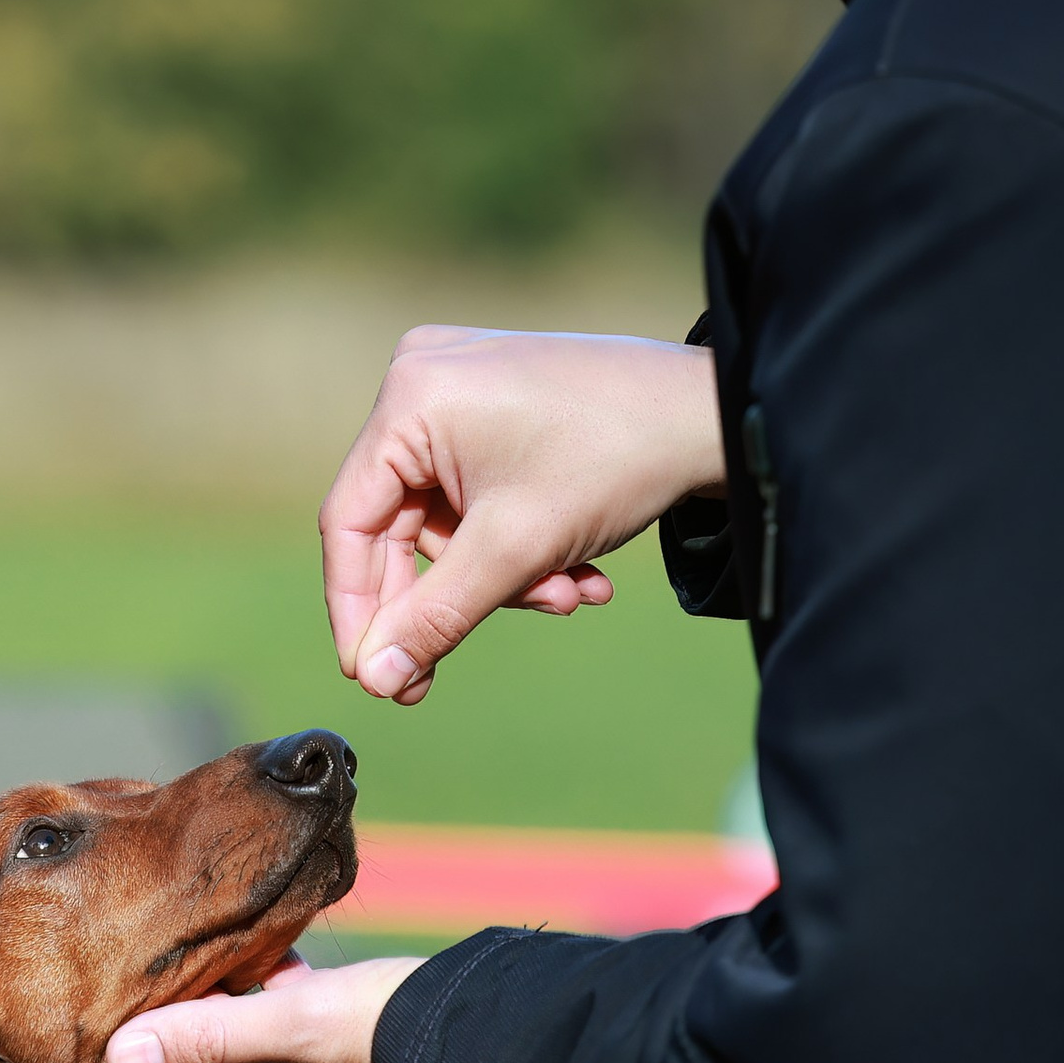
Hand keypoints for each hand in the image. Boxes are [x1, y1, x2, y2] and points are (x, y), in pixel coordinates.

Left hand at [108, 956, 423, 1062]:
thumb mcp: (299, 1017)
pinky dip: (340, 1061)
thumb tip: (118, 1057)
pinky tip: (367, 1023)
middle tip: (279, 970)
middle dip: (251, 1026)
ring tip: (326, 988)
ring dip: (297, 1039)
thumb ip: (208, 1035)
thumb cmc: (398, 1032)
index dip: (203, 1011)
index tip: (224, 969)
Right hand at [321, 326, 724, 703]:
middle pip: (398, 529)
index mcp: (409, 400)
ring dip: (502, 578)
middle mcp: (422, 382)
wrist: (714, 413)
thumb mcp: (515, 552)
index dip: (357, 610)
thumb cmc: (616, 459)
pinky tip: (575, 569)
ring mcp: (459, 391)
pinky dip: (517, 545)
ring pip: (446, 525)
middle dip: (452, 597)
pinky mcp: (496, 407)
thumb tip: (374, 680)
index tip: (374, 677)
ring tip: (568, 594)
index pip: (349, 524)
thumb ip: (435, 619)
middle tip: (456, 672)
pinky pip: (477, 499)